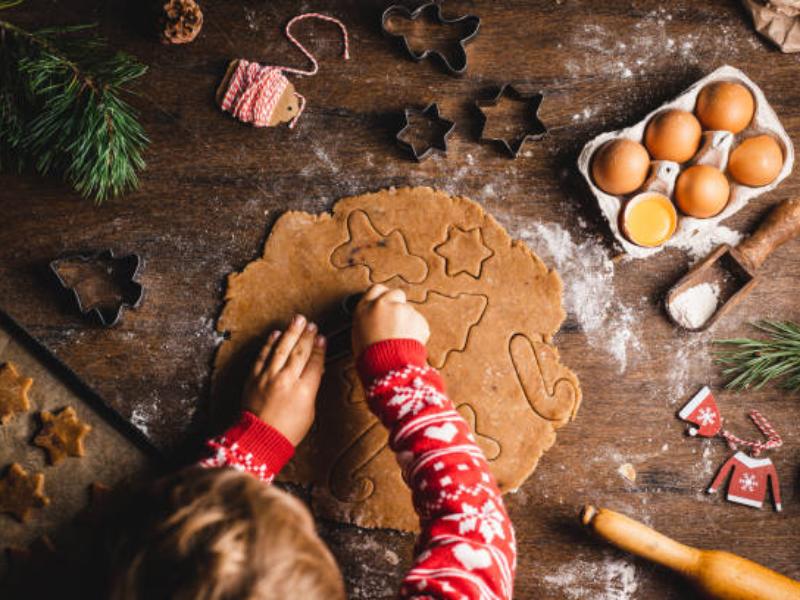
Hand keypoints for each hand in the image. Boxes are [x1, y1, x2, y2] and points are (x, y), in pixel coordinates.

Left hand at [242, 314, 325, 445]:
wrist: (259, 440)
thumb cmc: (287, 431)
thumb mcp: (309, 412)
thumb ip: (311, 389)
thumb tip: (316, 372)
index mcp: (304, 390)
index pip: (315, 362)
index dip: (320, 348)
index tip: (322, 338)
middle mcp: (286, 380)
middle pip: (299, 351)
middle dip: (307, 335)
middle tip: (311, 324)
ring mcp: (268, 377)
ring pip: (281, 348)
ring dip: (290, 332)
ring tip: (297, 320)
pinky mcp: (254, 378)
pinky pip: (263, 355)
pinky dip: (270, 343)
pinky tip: (276, 334)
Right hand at [352, 284, 429, 356]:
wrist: (387, 367)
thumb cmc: (370, 357)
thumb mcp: (359, 334)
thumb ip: (369, 319)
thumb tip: (378, 318)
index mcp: (365, 308)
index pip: (376, 289)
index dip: (383, 296)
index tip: (386, 303)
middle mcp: (383, 304)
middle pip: (396, 294)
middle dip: (399, 304)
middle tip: (397, 321)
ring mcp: (402, 310)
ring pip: (409, 310)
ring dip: (408, 321)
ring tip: (401, 340)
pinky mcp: (418, 318)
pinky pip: (420, 322)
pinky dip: (418, 331)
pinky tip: (409, 343)